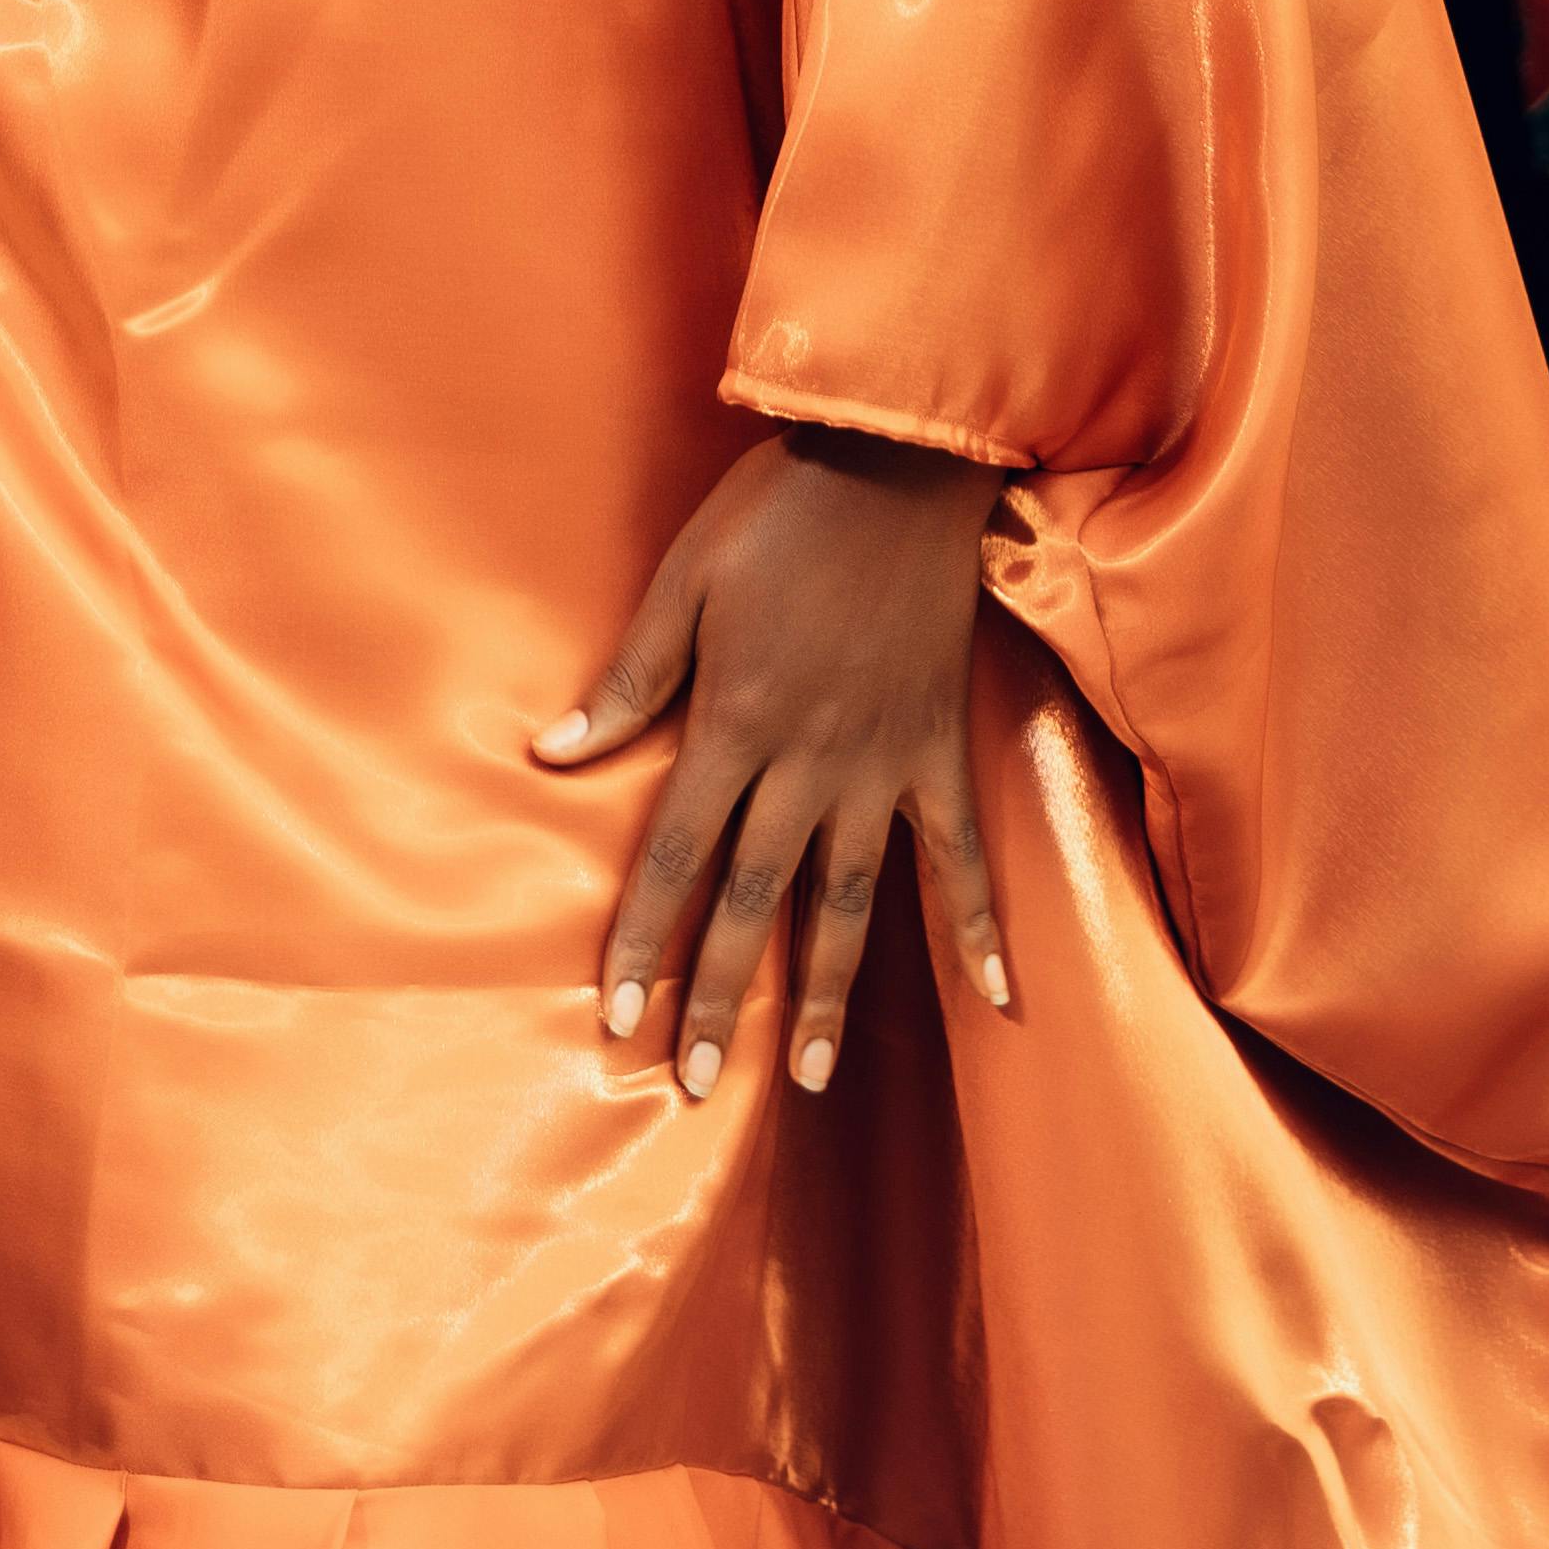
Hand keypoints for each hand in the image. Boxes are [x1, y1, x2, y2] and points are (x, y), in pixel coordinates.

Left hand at [530, 426, 1008, 1093]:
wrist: (898, 463)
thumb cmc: (777, 511)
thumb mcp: (683, 580)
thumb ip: (628, 680)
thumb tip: (551, 753)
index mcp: (732, 723)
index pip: (676, 857)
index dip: (644, 941)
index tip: (617, 1020)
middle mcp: (806, 763)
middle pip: (754, 901)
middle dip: (722, 997)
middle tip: (699, 1085)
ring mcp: (880, 764)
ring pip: (849, 901)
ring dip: (826, 992)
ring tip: (809, 1078)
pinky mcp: (938, 750)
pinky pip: (962, 855)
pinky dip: (977, 927)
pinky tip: (996, 1002)